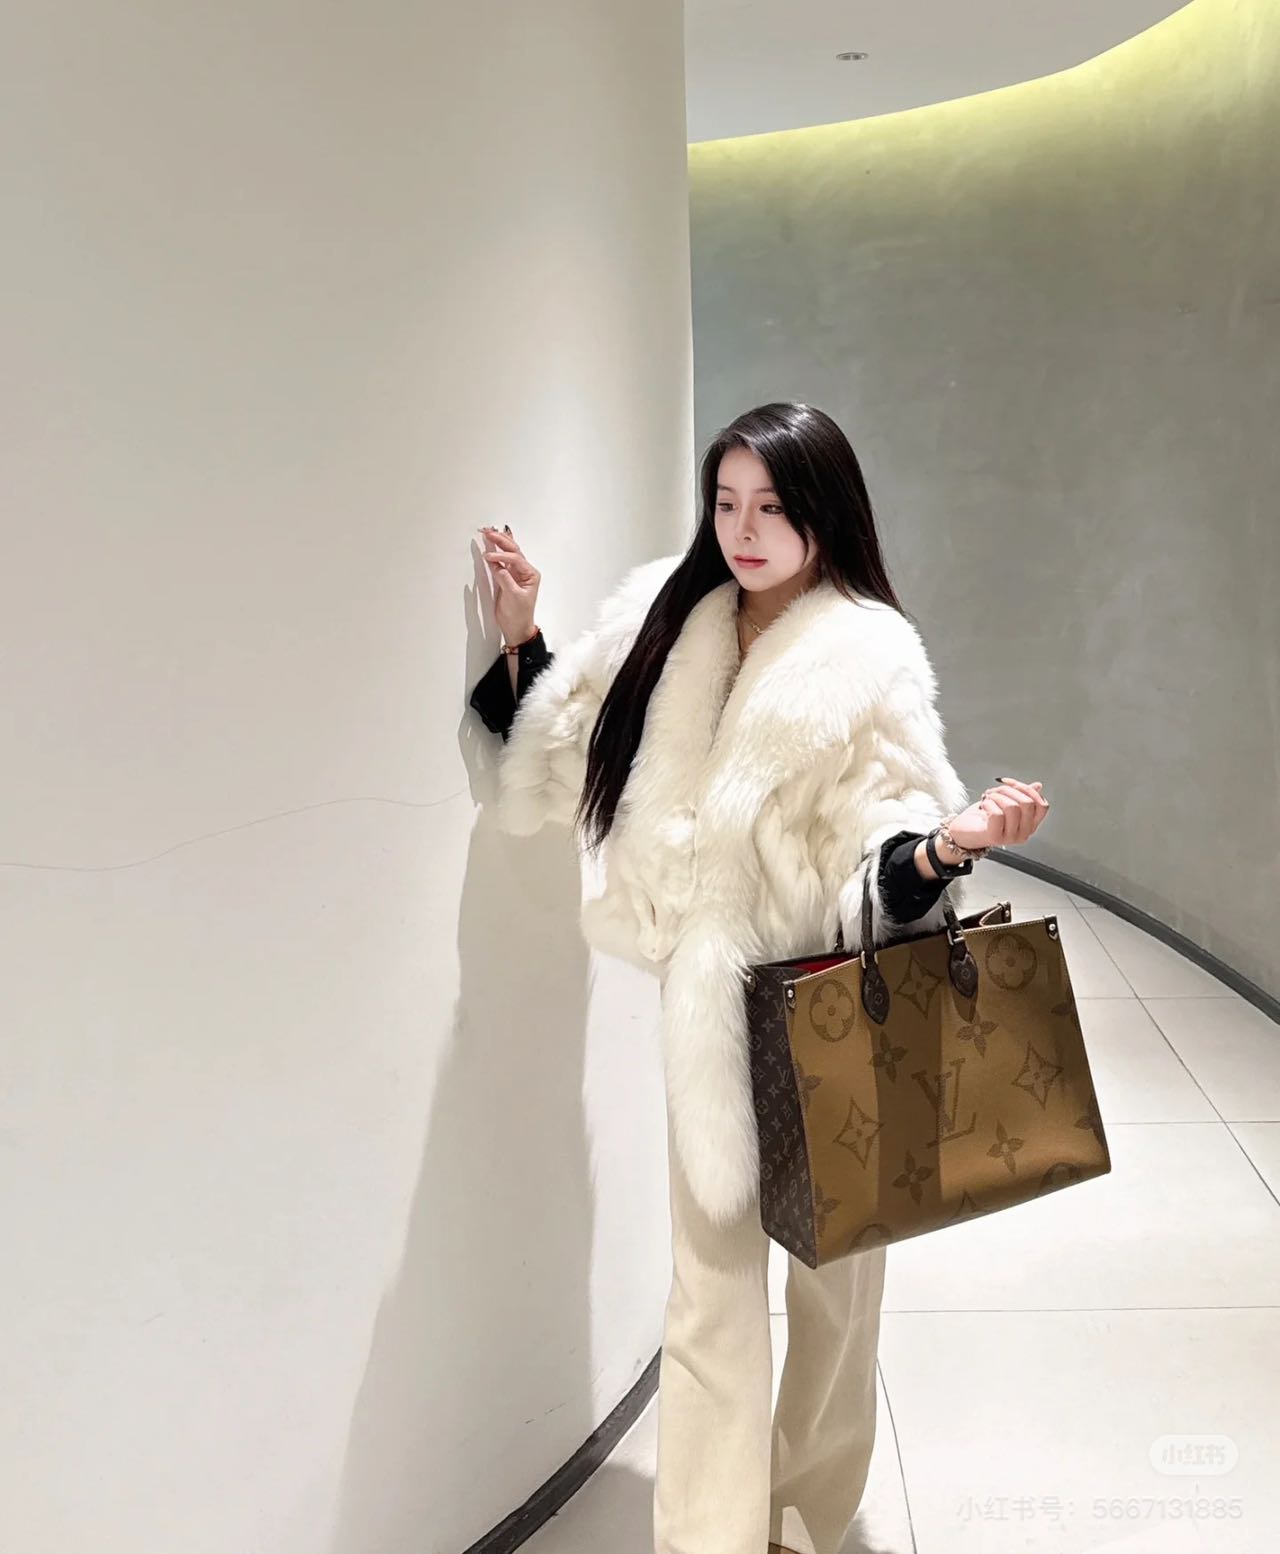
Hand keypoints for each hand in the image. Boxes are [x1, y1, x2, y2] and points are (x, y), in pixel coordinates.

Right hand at [477, 524, 541, 643]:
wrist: (516, 627)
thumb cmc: (519, 615)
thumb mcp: (513, 597)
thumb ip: (505, 580)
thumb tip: (496, 565)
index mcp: (530, 574)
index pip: (515, 559)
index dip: (501, 556)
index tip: (489, 557)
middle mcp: (524, 571)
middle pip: (512, 550)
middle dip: (500, 540)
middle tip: (488, 532)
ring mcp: (515, 573)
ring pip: (507, 553)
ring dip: (498, 542)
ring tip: (487, 533)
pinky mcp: (506, 577)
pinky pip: (501, 561)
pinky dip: (494, 552)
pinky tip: (489, 545)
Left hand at [945, 776, 1049, 853]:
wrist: (962, 833)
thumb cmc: (983, 819)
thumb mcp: (1005, 803)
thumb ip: (1022, 796)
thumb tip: (1037, 786)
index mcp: (1030, 824)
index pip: (1042, 805)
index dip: (1027, 789)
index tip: (1010, 783)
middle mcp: (1024, 833)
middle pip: (1027, 803)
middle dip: (1008, 790)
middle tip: (995, 791)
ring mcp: (1011, 837)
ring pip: (1012, 807)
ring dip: (997, 796)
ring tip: (988, 798)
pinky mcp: (995, 837)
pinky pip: (997, 815)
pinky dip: (988, 804)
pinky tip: (983, 806)